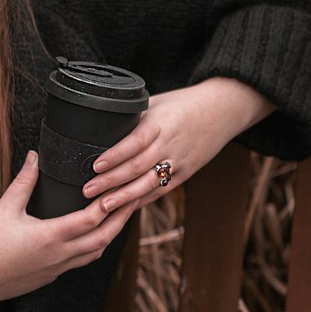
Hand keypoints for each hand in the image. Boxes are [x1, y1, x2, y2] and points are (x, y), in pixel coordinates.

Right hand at [0, 151, 141, 311]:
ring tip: (118, 217)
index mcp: (51, 236)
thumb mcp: (5, 208)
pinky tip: (91, 237)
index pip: (91, 219)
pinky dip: (93, 247)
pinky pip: (81, 262)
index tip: (123, 188)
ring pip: (95, 253)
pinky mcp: (51, 276)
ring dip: (110, 235)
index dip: (110, 203)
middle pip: (103, 238)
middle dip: (121, 219)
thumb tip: (35, 157)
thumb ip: (24, 182)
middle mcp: (60, 255)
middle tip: (134, 200)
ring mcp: (57, 268)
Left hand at [79, 77, 274, 216]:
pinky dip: (142, 200)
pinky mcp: (185, 174)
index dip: (115, 155)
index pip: (135, 142)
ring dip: (124, 197)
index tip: (95, 165)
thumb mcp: (156, 102)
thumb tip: (102, 127)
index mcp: (161, 123)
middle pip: (137, 167)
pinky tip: (124, 209)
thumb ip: (133, 117)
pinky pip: (160, 190)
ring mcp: (179, 162)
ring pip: (148, 184)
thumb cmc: (184, 102)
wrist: (223, 111)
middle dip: (111, 181)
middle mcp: (170, 145)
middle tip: (87, 191)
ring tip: (102, 206)